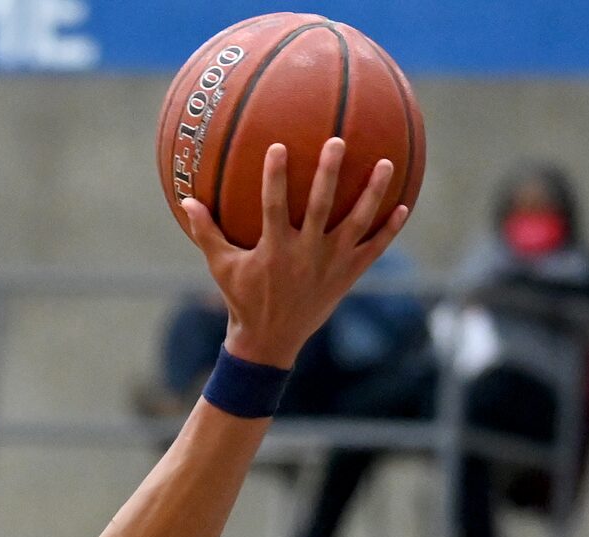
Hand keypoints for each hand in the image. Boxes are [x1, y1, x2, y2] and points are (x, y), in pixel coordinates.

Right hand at [182, 139, 410, 367]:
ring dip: (373, 193)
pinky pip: (373, 250)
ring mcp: (331, 265)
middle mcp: (306, 255)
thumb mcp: (222, 269)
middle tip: (338, 141)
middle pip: (321, 207)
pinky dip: (389, 230)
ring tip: (386, 163)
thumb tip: (185, 201)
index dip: (275, 178)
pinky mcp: (348, 277)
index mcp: (275, 250)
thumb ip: (206, 233)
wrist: (270, 344)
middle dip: (329, 173)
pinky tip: (404, 207)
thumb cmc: (243, 300)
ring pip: (356, 223)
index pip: (275, 207)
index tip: (278, 147)